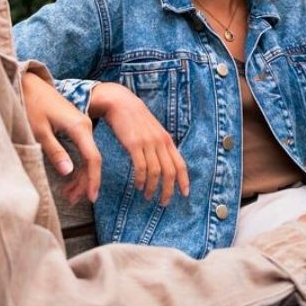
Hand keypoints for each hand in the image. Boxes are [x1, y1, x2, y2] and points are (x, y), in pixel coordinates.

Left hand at [22, 72, 101, 204]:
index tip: (92, 197)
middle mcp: (85, 127)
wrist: (30, 84)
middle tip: (73, 201)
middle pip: (91, 160)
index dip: (94, 179)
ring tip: (68, 195)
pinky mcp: (75, 128)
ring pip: (86, 156)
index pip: (93, 158)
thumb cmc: (32, 105)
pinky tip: (68, 178)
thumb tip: (68, 172)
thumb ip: (55, 152)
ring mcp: (81, 127)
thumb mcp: (40, 131)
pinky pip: (81, 150)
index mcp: (79, 127)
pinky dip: (76, 165)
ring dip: (79, 176)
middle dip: (84, 182)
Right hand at [89, 82, 189, 205]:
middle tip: (163, 203)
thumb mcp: (153, 130)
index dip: (184, 181)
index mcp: (167, 139)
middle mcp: (160, 142)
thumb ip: (160, 144)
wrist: (120, 102)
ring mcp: (148, 143)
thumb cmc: (135, 118)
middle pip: (170, 172)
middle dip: (168, 190)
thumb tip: (165, 160)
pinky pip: (140, 167)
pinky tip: (137, 185)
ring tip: (147, 196)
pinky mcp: (134, 144)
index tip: (185, 194)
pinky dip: (140, 179)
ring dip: (152, 188)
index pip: (180, 164)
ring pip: (156, 172)